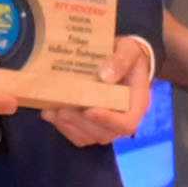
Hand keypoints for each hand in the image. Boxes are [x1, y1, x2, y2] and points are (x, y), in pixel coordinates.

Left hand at [39, 34, 163, 147]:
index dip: (108, 121)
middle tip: (61, 109)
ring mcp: (108, 125)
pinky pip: (79, 135)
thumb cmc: (129, 54)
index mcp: (137, 104)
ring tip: (52, 111)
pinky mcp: (93, 125)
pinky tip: (50, 113)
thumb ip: (121, 60)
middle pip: (105, 133)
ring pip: (89, 137)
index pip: (127, 123)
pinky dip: (64, 127)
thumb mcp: (129, 49)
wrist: (122, 59)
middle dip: (81, 123)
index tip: (90, 110)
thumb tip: (105, 76)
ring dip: (69, 126)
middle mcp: (124, 119)